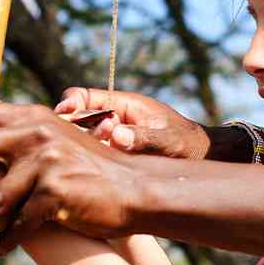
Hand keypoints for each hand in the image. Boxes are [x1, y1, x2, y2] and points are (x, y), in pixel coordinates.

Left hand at [0, 101, 140, 254]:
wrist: (134, 188)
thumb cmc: (89, 167)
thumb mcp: (54, 139)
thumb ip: (19, 134)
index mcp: (31, 116)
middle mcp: (34, 133)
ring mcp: (44, 163)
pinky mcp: (54, 193)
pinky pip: (16, 224)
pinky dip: (6, 240)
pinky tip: (1, 249)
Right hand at [54, 87, 208, 158]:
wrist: (198, 158)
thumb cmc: (185, 143)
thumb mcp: (167, 139)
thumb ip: (143, 137)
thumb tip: (115, 136)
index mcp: (123, 104)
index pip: (85, 96)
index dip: (71, 102)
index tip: (65, 111)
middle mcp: (112, 120)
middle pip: (77, 118)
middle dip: (77, 126)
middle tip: (101, 135)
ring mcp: (110, 139)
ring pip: (81, 138)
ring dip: (85, 144)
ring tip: (111, 147)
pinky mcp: (111, 157)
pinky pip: (91, 155)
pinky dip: (88, 160)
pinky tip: (97, 168)